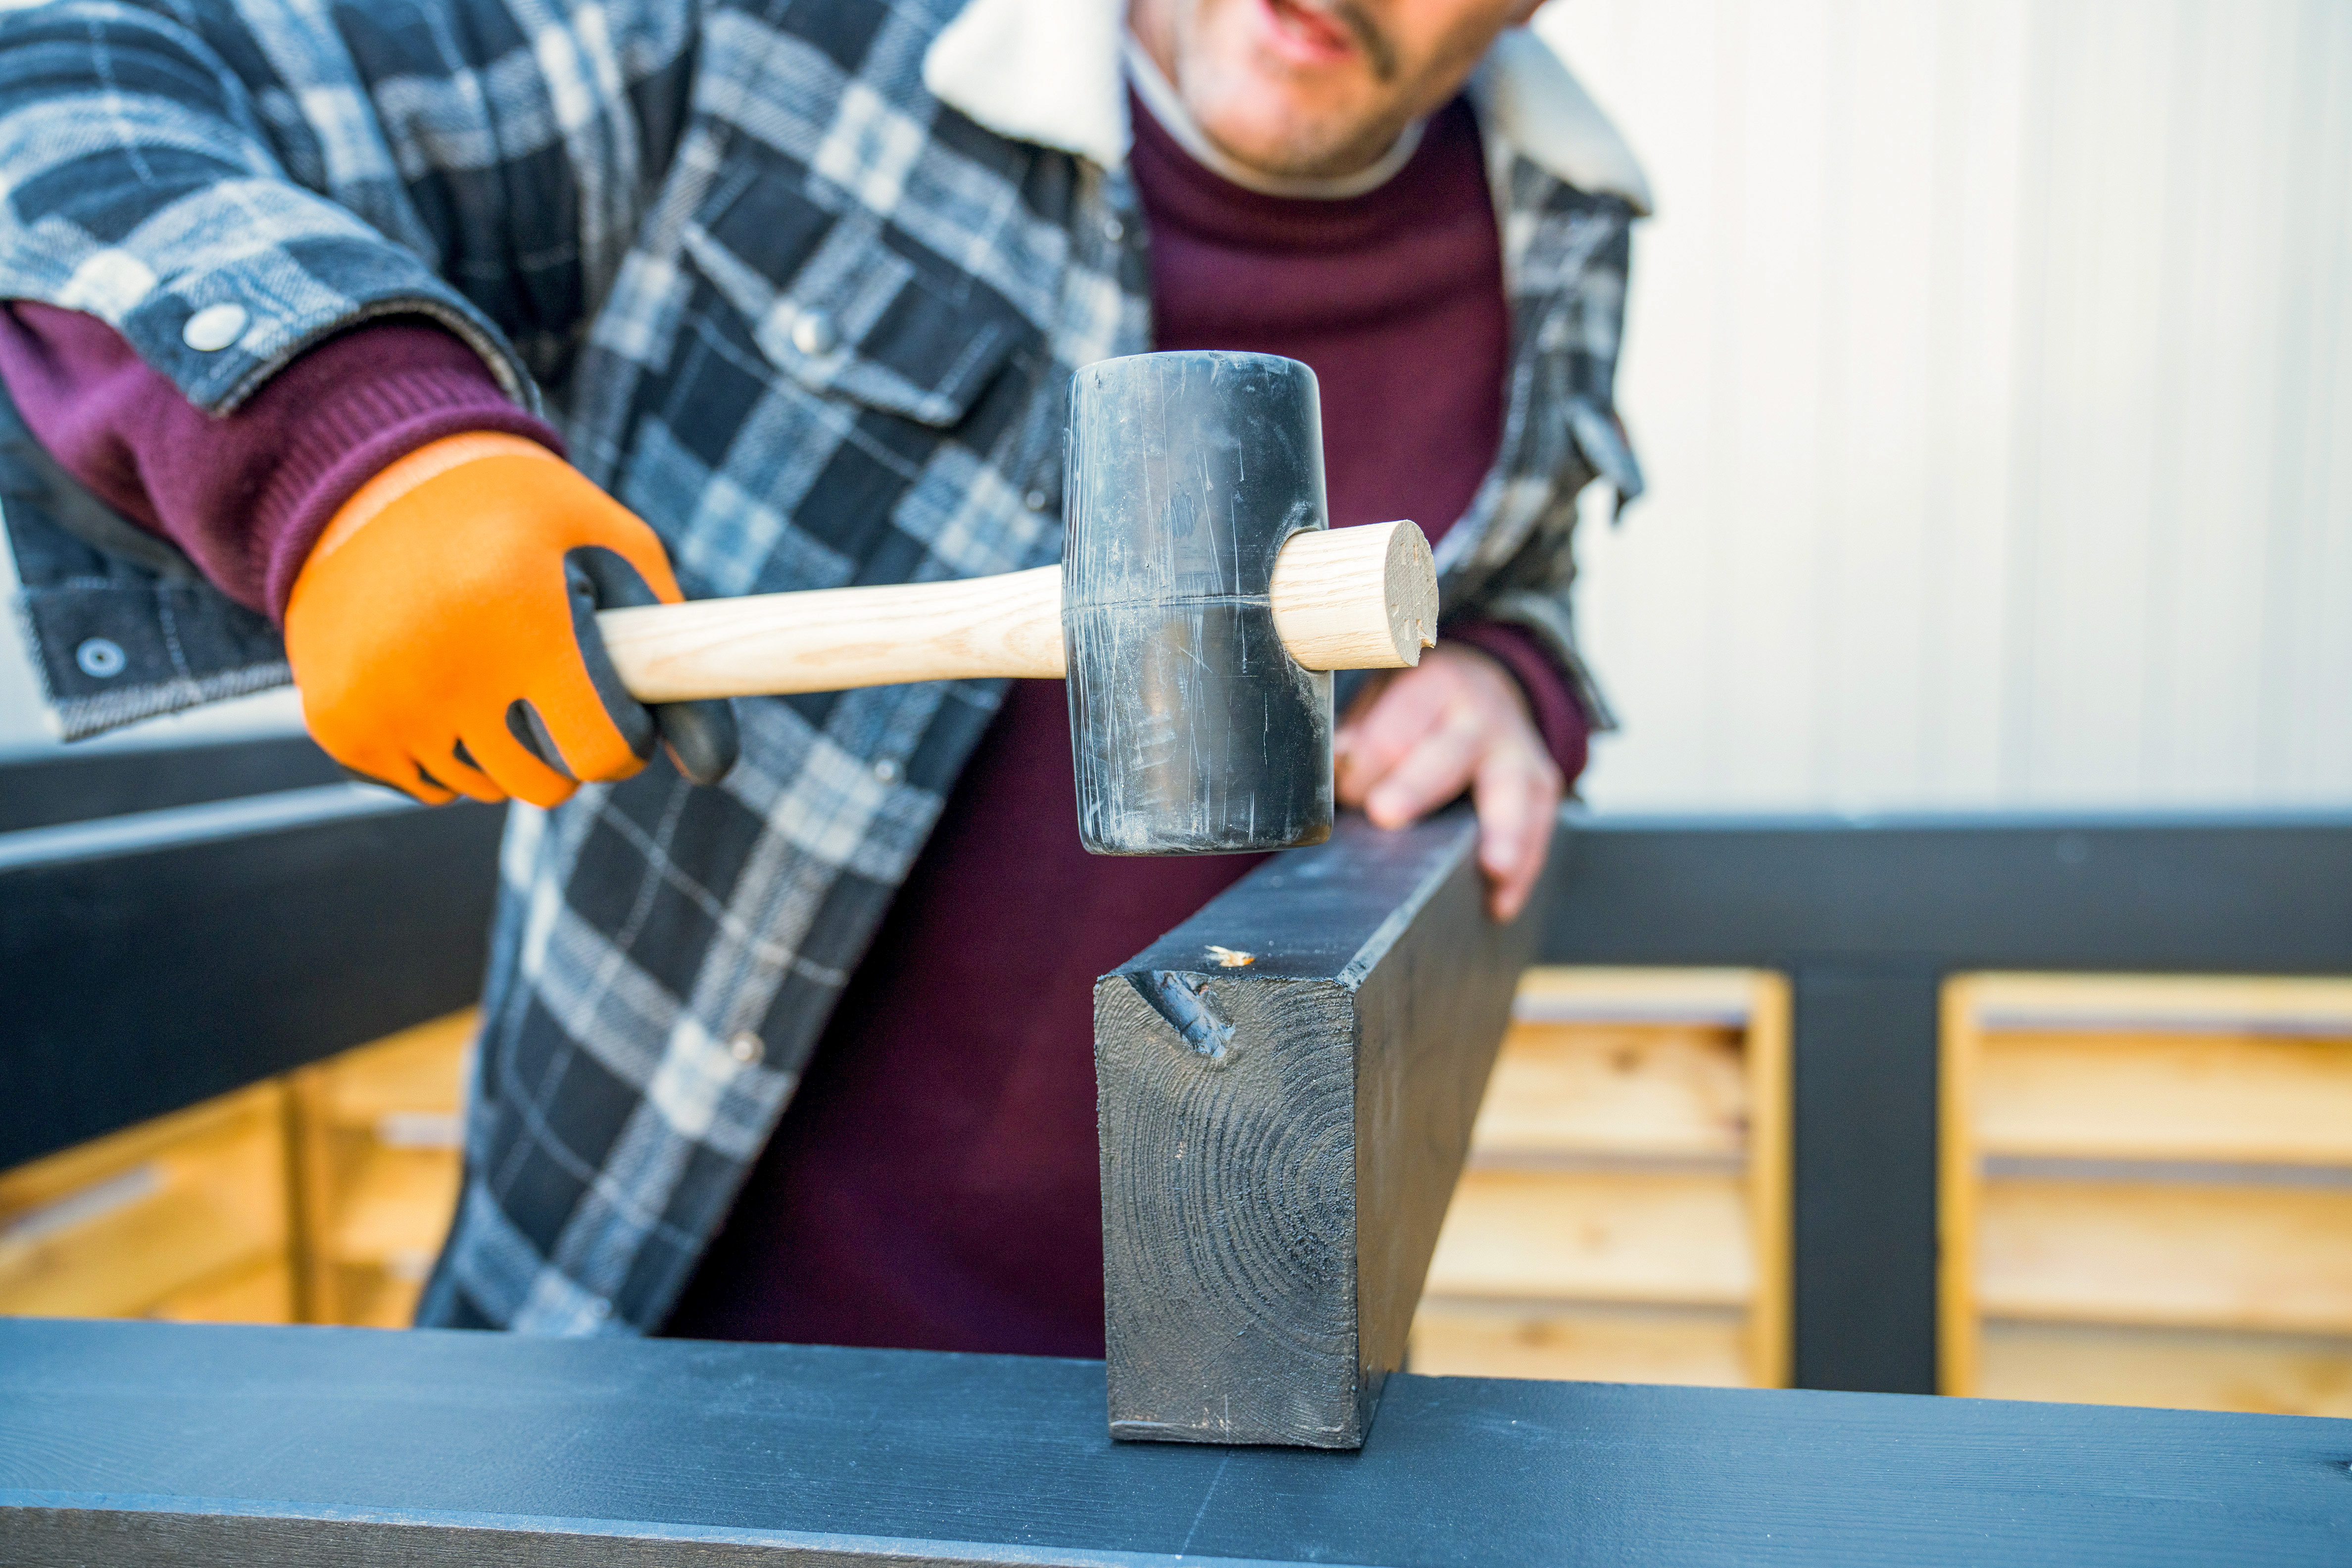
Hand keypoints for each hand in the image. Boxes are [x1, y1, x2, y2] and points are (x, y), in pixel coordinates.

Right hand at [285, 432, 735, 806]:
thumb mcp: (616, 554)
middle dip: (564, 741)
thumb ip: (675, 658)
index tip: (617, 704)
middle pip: (546, 785)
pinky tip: (429, 671)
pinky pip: (428, 785)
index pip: (603, 753)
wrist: (370, 480)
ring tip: (481, 656)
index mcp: (519, 616)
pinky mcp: (336, 725)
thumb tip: (717, 771)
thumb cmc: (519, 518)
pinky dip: (443, 746)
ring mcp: (379, 702)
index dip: (625, 737)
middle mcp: (440, 668)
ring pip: (485, 788)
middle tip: (543, 671)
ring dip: (502, 744)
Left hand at [1334, 643, 1562, 921]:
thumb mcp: (1382, 700)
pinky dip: (1522, 870)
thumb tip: (1337, 757)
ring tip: (1492, 870)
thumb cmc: (1419, 706)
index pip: (1391, 732)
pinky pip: (1539, 826)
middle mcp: (1480, 714)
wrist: (1487, 687)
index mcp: (1432, 686)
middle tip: (1385, 814)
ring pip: (1512, 791)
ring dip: (1503, 833)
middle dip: (1416, 786)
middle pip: (1448, 754)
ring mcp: (1518, 750)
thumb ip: (1359, 732)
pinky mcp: (1542, 784)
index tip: (1345, 791)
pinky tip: (1501, 903)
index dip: (1361, 768)